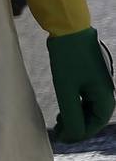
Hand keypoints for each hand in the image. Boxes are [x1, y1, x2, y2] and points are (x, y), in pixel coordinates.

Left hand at [48, 28, 114, 142]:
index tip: (63, 137)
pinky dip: (76, 102)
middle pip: (94, 115)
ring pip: (89, 105)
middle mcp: (105, 89)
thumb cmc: (68, 57)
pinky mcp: (89, 72)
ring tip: (60, 119)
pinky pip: (86, 94)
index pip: (95, 123)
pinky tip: (64, 103)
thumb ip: (71, 115)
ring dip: (76, 113)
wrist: (68, 28)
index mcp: (105, 95)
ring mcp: (98, 80)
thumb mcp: (66, 89)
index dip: (79, 133)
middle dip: (77, 124)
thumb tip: (72, 136)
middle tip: (59, 130)